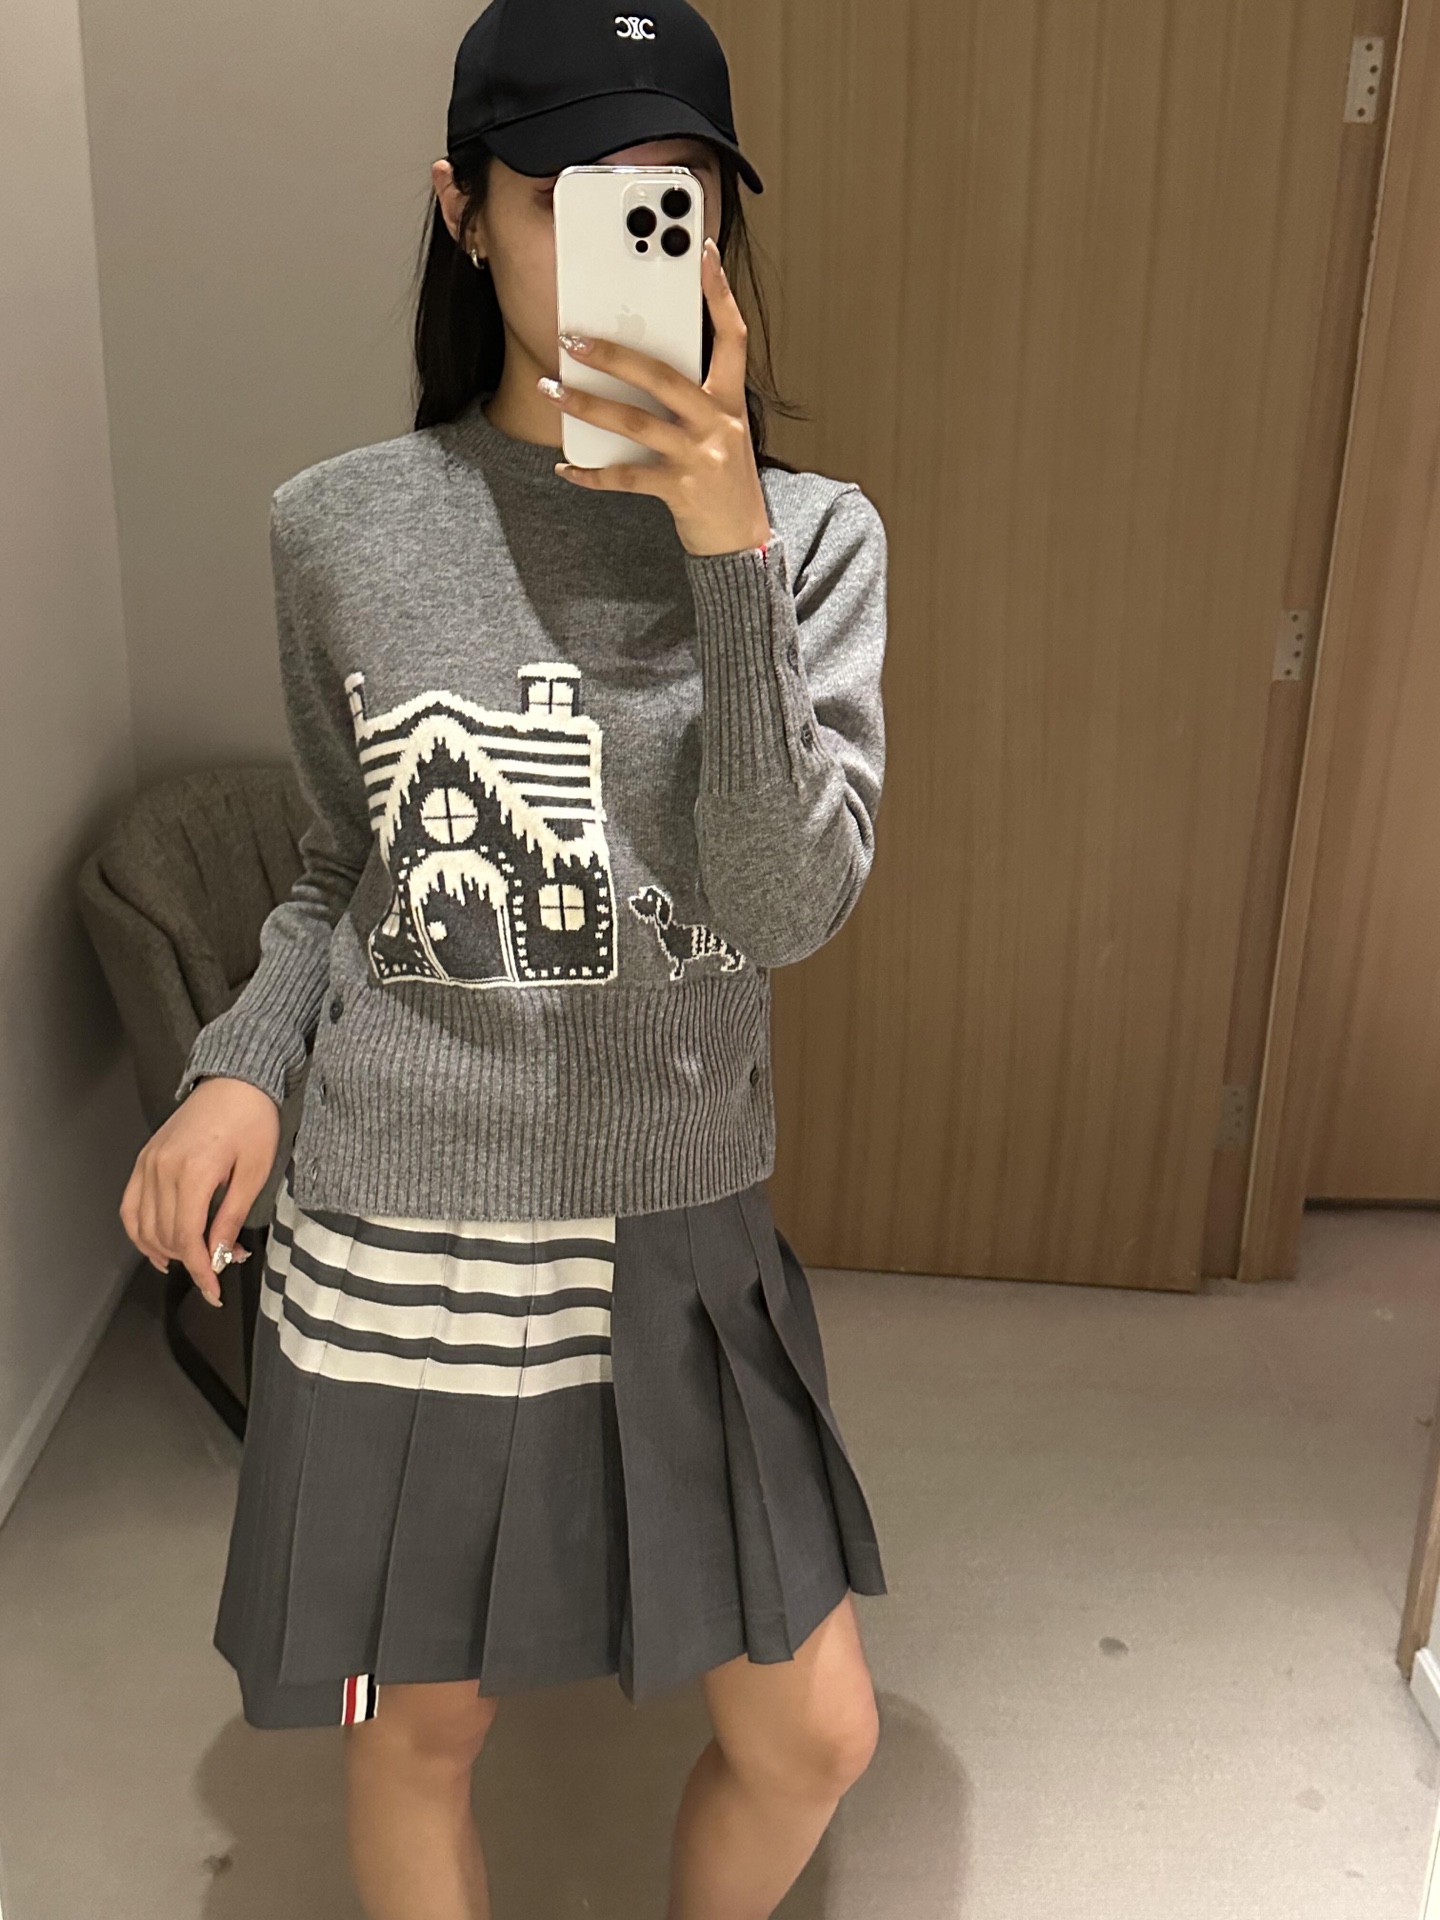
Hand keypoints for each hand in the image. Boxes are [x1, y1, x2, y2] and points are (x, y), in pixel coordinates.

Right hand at [119, 1077, 278, 1305]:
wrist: (235, 1081)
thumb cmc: (252, 1120)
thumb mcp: (254, 1172)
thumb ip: (232, 1217)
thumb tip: (220, 1255)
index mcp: (193, 1172)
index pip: (186, 1237)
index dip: (200, 1270)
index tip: (214, 1290)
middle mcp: (162, 1169)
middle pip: (164, 1236)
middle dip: (191, 1261)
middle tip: (221, 1265)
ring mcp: (148, 1163)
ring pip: (142, 1226)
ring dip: (165, 1251)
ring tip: (194, 1260)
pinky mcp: (144, 1160)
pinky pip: (130, 1206)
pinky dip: (141, 1232)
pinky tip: (159, 1247)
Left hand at [539, 237, 773, 557]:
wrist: (743, 543)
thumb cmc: (723, 482)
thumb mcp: (721, 433)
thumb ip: (692, 400)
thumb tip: (635, 369)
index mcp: (731, 401)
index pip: (733, 337)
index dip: (720, 294)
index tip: (704, 254)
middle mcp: (718, 423)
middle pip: (663, 376)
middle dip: (613, 354)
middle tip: (572, 339)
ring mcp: (700, 457)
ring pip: (635, 422)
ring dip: (586, 405)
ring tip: (551, 389)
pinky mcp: (681, 490)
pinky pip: (627, 477)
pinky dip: (592, 473)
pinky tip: (566, 466)